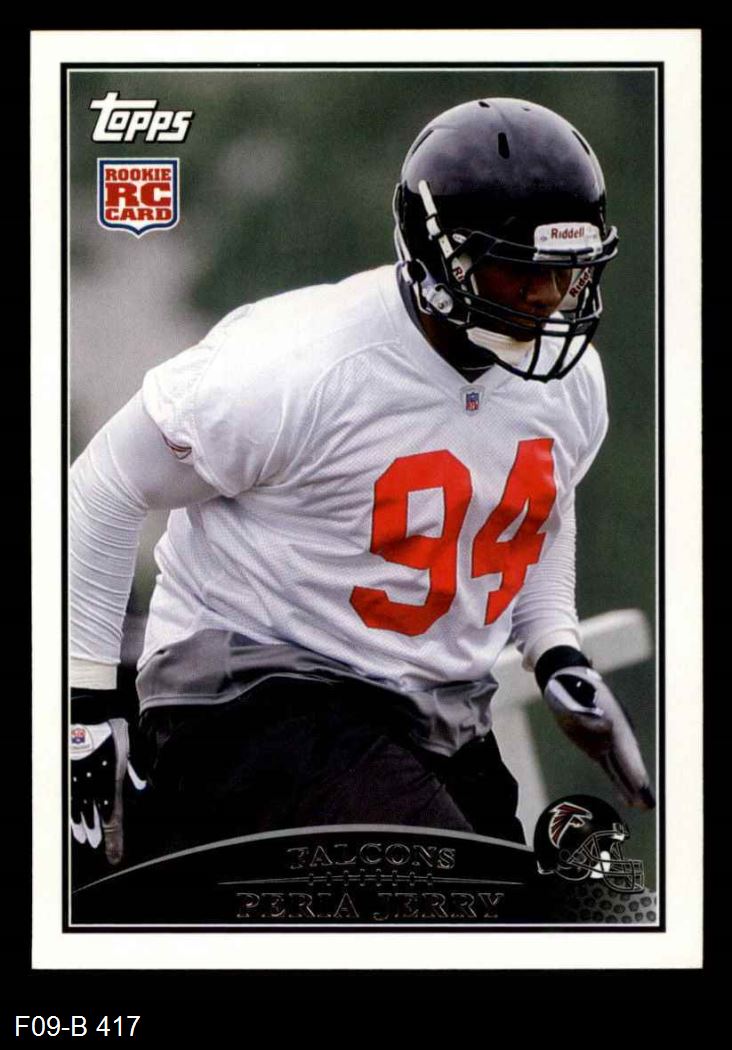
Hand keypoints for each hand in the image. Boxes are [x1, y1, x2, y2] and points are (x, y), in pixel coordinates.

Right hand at [70, 717, 146, 864]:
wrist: (88, 727)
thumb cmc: (111, 738)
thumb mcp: (129, 751)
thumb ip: (136, 770)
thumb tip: (143, 785)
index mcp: (112, 785)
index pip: (113, 819)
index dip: (115, 839)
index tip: (114, 855)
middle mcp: (96, 791)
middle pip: (97, 820)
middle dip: (99, 835)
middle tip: (98, 847)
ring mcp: (82, 787)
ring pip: (82, 813)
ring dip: (85, 828)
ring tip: (86, 839)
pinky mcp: (71, 781)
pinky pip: (71, 803)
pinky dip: (73, 816)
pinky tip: (74, 823)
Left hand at [543, 665, 654, 809]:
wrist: (566, 678)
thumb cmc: (566, 687)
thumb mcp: (568, 697)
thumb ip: (584, 716)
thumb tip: (607, 730)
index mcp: (611, 719)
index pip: (624, 748)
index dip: (632, 767)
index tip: (641, 783)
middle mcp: (615, 731)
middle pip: (628, 760)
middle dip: (637, 782)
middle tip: (648, 804)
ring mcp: (609, 738)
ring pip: (622, 766)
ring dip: (630, 786)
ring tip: (642, 806)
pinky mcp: (598, 745)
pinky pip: (611, 766)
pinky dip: (619, 781)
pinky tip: (626, 797)